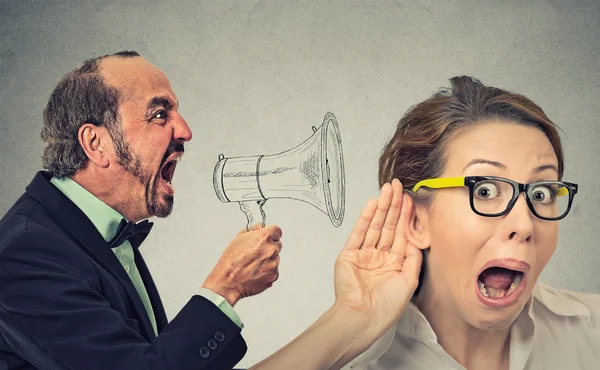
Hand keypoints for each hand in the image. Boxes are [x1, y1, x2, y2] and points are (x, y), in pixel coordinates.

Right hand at [202, 224, 281, 305]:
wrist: (228, 281)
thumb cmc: (231, 261)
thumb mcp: (239, 238)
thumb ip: (253, 230)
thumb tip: (261, 227)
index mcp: (264, 237)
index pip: (277, 231)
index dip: (272, 234)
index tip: (268, 237)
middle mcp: (271, 249)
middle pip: (277, 244)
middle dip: (269, 247)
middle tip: (257, 253)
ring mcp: (274, 263)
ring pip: (275, 258)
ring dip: (268, 260)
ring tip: (253, 265)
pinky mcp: (274, 275)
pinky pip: (274, 270)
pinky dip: (267, 271)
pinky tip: (255, 272)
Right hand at [333, 179, 421, 339]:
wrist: (363, 317)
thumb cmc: (386, 307)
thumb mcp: (409, 282)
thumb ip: (413, 259)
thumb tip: (417, 241)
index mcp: (394, 264)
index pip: (401, 235)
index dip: (406, 217)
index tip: (410, 199)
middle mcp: (379, 257)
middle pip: (388, 226)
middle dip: (394, 206)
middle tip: (398, 186)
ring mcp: (363, 255)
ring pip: (375, 226)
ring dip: (381, 207)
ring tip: (387, 190)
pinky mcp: (349, 255)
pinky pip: (359, 233)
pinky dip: (365, 218)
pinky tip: (372, 204)